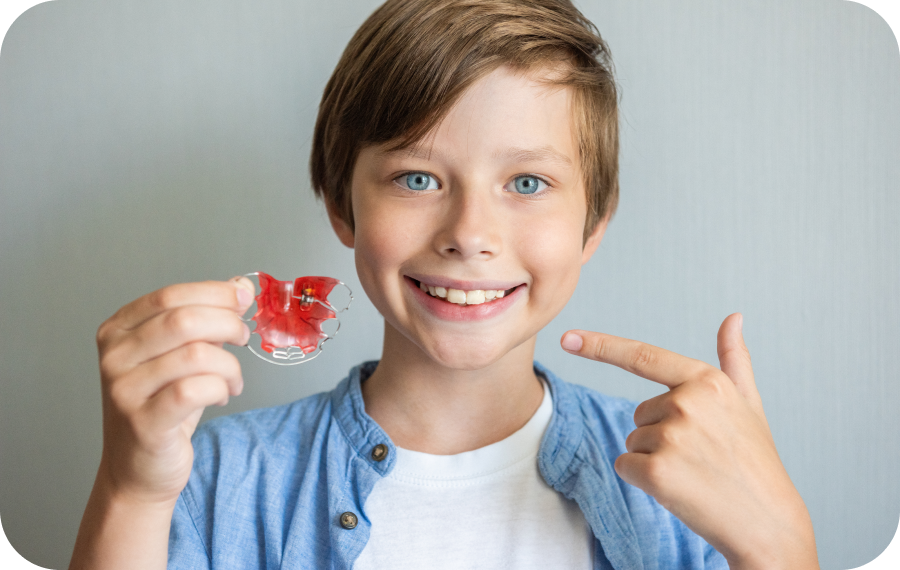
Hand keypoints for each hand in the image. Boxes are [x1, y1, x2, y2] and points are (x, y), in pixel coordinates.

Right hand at [94, 277, 253, 505]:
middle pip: (184, 320)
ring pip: (196, 355)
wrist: (137, 469)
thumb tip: (239, 285)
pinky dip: (220, 388)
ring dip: (229, 365)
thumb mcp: (181, 355)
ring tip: (232, 379)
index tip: (243, 298)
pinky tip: (221, 394)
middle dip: (227, 324)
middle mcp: (114, 357)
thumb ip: (205, 318)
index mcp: (118, 331)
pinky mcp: (143, 422)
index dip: (214, 293)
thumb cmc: (162, 408)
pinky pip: (195, 390)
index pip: (170, 296)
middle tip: (243, 337)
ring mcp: (124, 390)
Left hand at [561, 313, 817, 569]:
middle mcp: (688, 402)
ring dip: (654, 459)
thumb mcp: (748, 404)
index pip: (642, 356)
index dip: (600, 346)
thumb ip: (734, 359)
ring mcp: (672, 436)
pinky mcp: (656, 471)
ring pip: (632, 440)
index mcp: (707, 381)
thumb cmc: (755, 462)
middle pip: (639, 412)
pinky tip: (679, 489)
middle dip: (660, 434)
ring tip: (695, 473)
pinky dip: (643, 480)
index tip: (568, 337)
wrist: (768, 523)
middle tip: (700, 456)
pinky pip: (625, 466)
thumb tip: (734, 317)